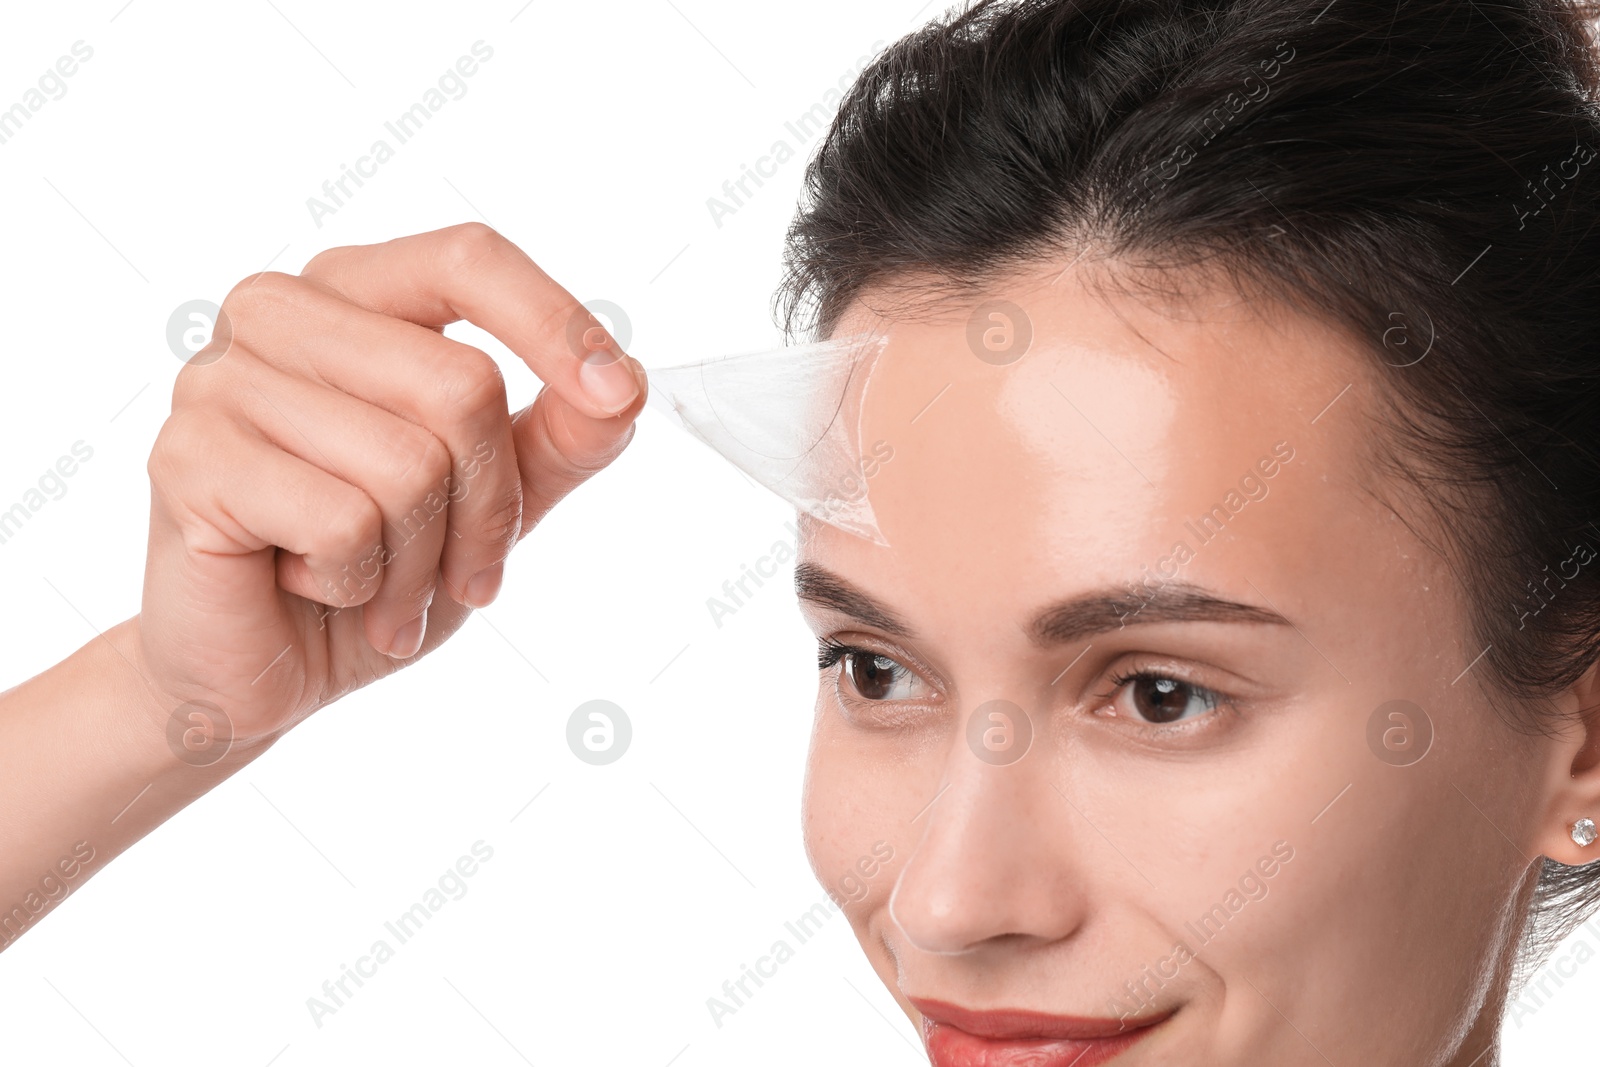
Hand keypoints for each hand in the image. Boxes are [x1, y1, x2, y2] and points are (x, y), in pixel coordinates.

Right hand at [135, 222, 645, 750]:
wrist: (257, 666)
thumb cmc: (371, 565)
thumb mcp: (491, 499)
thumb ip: (559, 438)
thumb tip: (624, 387)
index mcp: (355, 292)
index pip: (468, 259)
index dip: (555, 322)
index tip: (620, 395)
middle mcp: (279, 311)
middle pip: (462, 384)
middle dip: (488, 508)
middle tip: (460, 572)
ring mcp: (221, 378)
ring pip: (409, 464)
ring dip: (419, 561)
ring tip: (377, 584)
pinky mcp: (188, 459)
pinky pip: (343, 522)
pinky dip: (358, 583)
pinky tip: (309, 584)